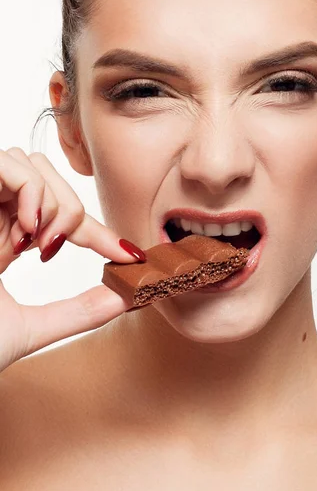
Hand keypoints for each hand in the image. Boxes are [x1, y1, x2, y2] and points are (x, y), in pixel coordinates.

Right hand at [0, 147, 144, 372]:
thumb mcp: (30, 328)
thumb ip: (76, 313)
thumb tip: (123, 299)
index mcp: (3, 242)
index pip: (59, 222)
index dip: (98, 233)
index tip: (130, 256)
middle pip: (45, 177)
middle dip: (69, 211)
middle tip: (59, 249)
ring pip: (27, 164)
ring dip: (47, 200)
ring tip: (37, 243)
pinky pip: (3, 162)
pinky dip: (26, 189)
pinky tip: (25, 230)